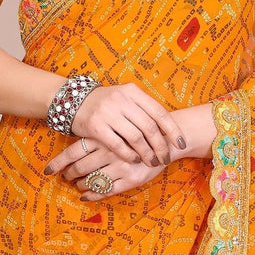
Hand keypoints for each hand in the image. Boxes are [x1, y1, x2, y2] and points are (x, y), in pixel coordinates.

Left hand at [45, 136, 164, 200]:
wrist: (166, 140)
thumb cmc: (137, 133)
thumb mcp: (115, 129)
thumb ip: (97, 137)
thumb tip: (74, 150)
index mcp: (102, 137)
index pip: (72, 152)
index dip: (58, 163)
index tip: (47, 171)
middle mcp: (109, 152)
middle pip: (80, 168)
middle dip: (69, 175)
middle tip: (66, 177)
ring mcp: (120, 167)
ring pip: (92, 181)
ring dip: (80, 185)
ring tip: (77, 185)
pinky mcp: (131, 180)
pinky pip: (106, 191)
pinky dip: (93, 195)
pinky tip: (86, 196)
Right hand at [70, 82, 187, 167]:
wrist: (74, 101)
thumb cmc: (106, 103)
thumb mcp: (125, 98)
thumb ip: (143, 110)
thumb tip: (168, 130)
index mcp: (133, 92)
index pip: (159, 112)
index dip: (173, 130)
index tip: (181, 144)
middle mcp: (122, 100)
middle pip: (149, 128)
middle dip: (160, 146)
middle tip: (165, 158)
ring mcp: (108, 112)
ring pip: (136, 138)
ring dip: (146, 153)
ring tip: (152, 162)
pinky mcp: (95, 126)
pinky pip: (117, 145)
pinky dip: (129, 154)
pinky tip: (135, 160)